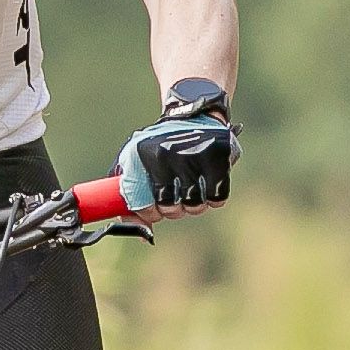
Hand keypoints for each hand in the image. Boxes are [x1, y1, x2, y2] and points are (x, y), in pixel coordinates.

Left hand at [116, 80, 234, 214]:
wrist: (192, 114)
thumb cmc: (160, 146)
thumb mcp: (137, 163)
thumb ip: (131, 198)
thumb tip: (141, 234)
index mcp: (142, 155)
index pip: (143, 204)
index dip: (149, 214)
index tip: (154, 210)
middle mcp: (166, 153)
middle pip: (171, 209)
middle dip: (173, 209)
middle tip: (175, 198)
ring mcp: (193, 154)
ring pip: (195, 206)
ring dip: (194, 205)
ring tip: (191, 190)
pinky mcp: (218, 155)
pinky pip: (217, 196)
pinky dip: (214, 198)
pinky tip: (208, 186)